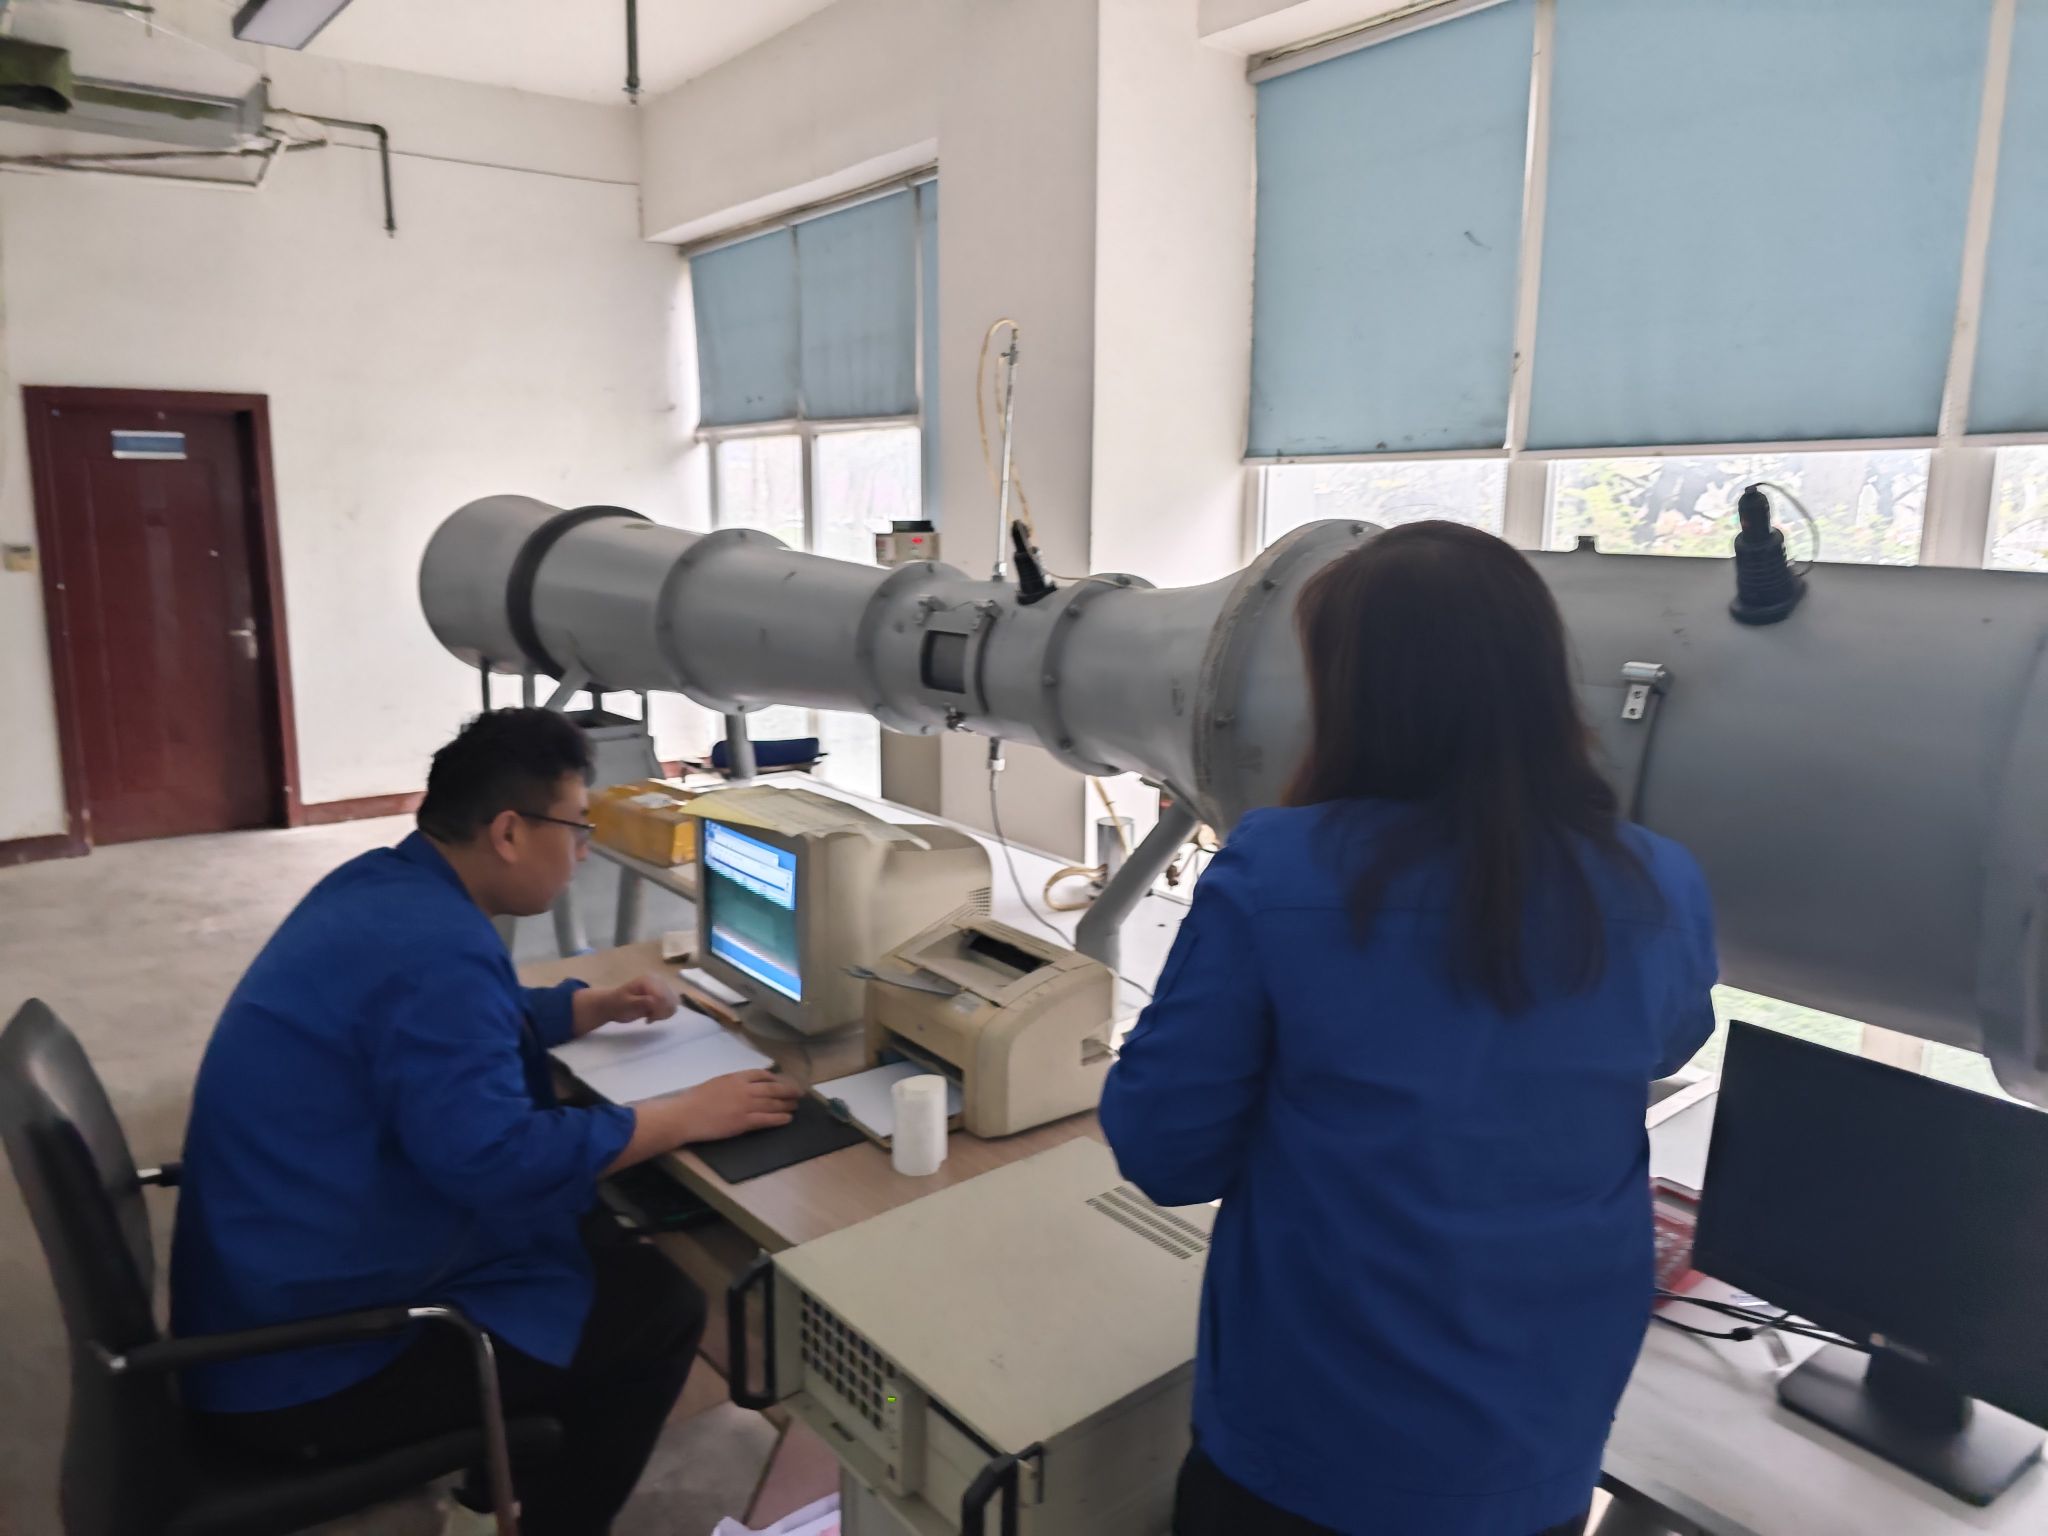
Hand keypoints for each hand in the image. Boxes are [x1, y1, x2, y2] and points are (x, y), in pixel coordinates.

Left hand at [580, 974, 679, 1033]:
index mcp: (649, 981)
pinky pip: (670, 1006)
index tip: (650, 1017)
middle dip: (663, 1011)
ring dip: (664, 1013)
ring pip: (673, 1003)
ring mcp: (660, 989)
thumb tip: (657, 1002)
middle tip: (650, 1017)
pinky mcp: (660, 996)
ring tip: (651, 1016)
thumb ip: (643, 1002)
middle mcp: (658, 982)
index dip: (660, 1009)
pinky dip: (664, 1013)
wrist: (610, 1005)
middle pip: (672, 999)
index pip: (664, 996)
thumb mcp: (627, 1004)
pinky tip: (652, 1015)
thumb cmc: (617, 1004)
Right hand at [673, 1070, 802, 1141]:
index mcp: (736, 1077)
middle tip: (799, 1093)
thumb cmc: (694, 1100)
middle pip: (773, 1089)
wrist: (686, 1115)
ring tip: (796, 1106)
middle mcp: (745, 1089)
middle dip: (788, 1090)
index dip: (774, 1078)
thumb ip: (731, 1083)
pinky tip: (788, 1119)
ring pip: (773, 1104)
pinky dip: (780, 1119)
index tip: (780, 1082)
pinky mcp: (744, 1122)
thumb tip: (741, 1085)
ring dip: (787, 1104)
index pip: (761, 1074)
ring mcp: (746, 1106)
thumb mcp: (715, 1083)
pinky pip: (767, 1119)